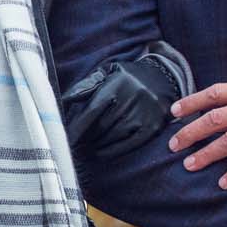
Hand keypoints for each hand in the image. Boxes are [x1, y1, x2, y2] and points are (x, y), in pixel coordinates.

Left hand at [63, 43, 192, 163]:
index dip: (77, 127)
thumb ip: (85, 86)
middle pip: (101, 126)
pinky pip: (131, 143)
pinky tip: (101, 153)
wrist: (163, 77)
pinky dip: (114, 151)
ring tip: (84, 149)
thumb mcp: (107, 73)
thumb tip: (63, 101)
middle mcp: (131, 99)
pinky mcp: (153, 126)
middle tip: (74, 145)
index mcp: (117, 85)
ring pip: (114, 136)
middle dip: (85, 138)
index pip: (92, 111)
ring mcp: (144, 114)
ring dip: (96, 145)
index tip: (66, 138)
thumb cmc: (128, 77)